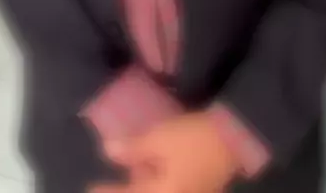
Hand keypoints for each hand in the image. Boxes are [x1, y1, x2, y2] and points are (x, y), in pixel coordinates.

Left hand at [90, 112, 238, 192]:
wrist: (234, 138)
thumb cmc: (193, 140)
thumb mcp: (160, 140)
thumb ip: (133, 149)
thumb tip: (108, 151)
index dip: (109, 191)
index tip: (91, 186)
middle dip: (129, 187)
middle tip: (109, 182)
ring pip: (158, 191)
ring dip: (143, 183)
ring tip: (129, 172)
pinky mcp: (197, 188)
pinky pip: (169, 188)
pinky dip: (156, 181)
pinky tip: (151, 168)